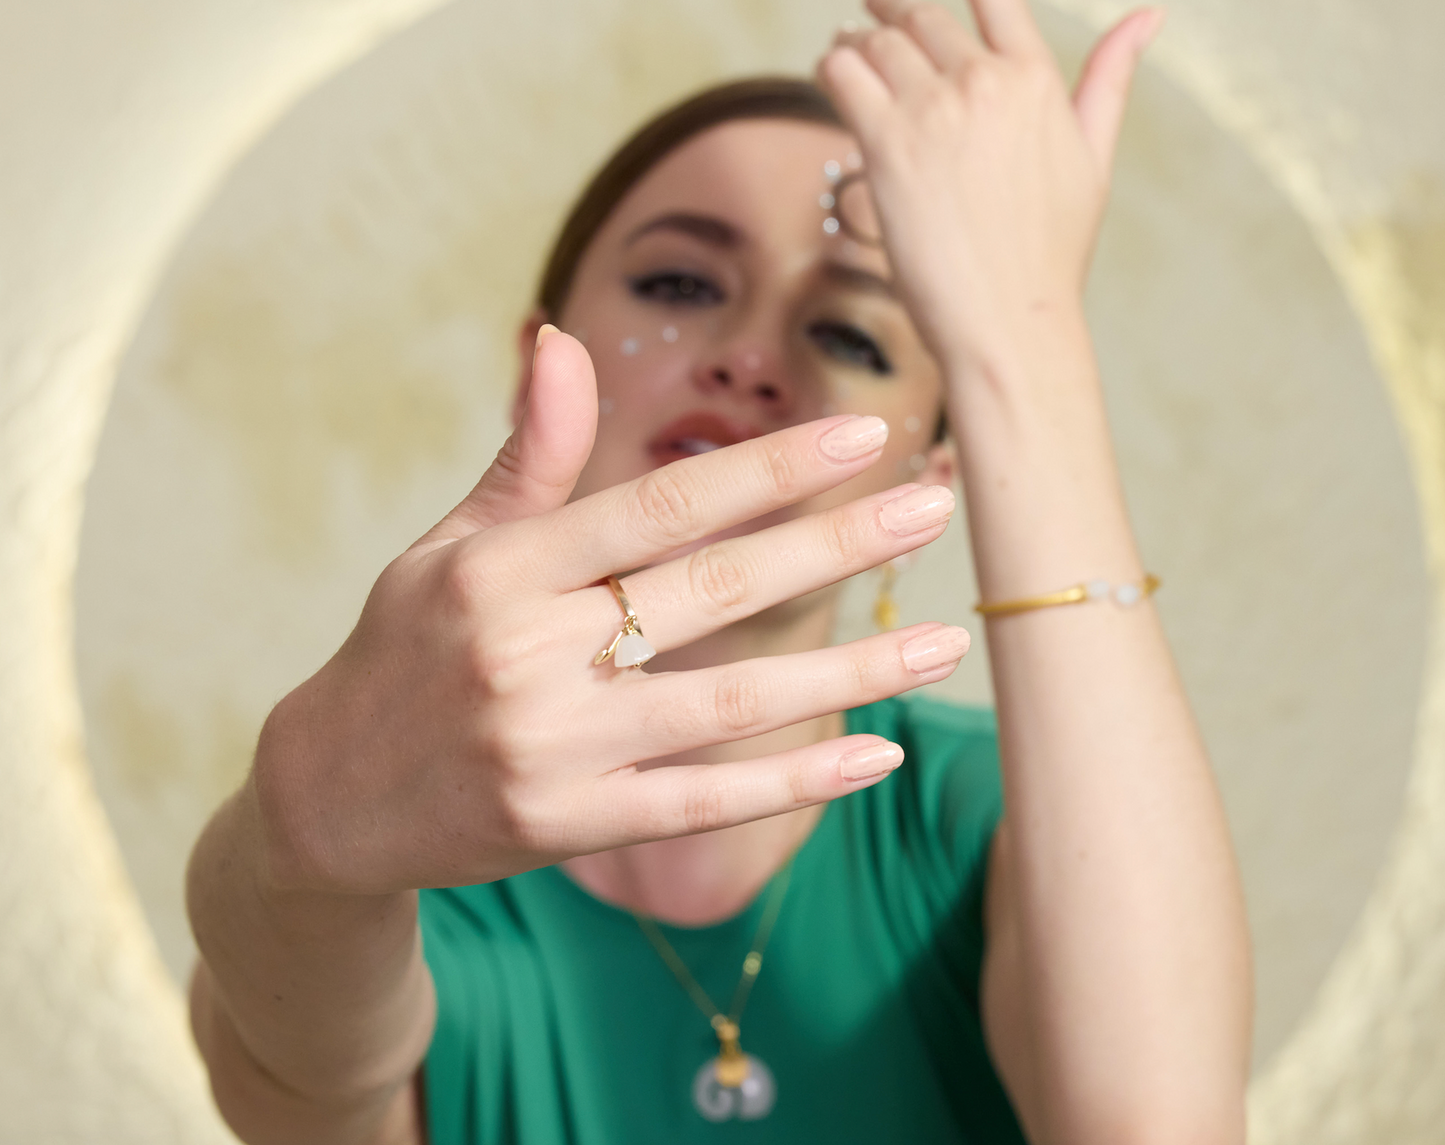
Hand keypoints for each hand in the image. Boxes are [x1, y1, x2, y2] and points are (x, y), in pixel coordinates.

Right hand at [250, 327, 965, 895]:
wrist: (325, 797)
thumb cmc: (405, 651)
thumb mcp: (451, 546)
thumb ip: (529, 455)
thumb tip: (561, 335)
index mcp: (504, 569)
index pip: (662, 506)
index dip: (768, 468)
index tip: (861, 437)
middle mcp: (528, 654)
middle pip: (713, 591)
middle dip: (836, 545)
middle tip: (934, 508)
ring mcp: (552, 748)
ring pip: (728, 703)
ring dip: (847, 671)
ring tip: (943, 642)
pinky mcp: (568, 826)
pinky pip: (701, 802)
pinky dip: (791, 779)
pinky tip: (874, 755)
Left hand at [817, 0, 1161, 375]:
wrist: (1008, 320)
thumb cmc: (1050, 254)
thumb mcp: (1094, 158)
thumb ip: (1110, 81)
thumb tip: (1150, 16)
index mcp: (1037, 79)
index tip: (924, 4)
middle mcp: (985, 82)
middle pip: (922, 15)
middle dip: (891, 9)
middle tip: (870, 13)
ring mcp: (933, 109)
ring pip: (875, 40)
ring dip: (855, 39)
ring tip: (845, 50)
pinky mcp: (887, 143)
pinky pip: (842, 74)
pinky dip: (831, 66)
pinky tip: (831, 74)